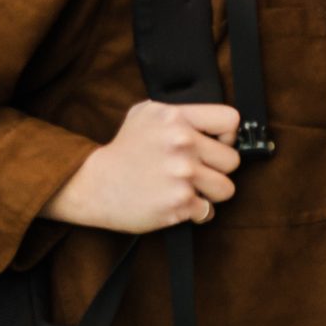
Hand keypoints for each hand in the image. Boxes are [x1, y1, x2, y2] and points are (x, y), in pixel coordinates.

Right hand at [39, 101, 240, 232]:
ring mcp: (182, 175)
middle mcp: (181, 143)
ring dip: (210, 192)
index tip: (215, 145)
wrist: (92, 185)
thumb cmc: (123, 150)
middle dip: (217, 168)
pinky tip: (177, 204)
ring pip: (226, 188)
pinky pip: (208, 211)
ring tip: (189, 188)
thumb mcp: (145, 114)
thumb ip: (181, 113)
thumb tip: (216, 123)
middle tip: (195, 171)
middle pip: (232, 160)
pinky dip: (196, 212)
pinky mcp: (179, 203)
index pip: (230, 120)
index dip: (228, 135)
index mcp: (175, 118)